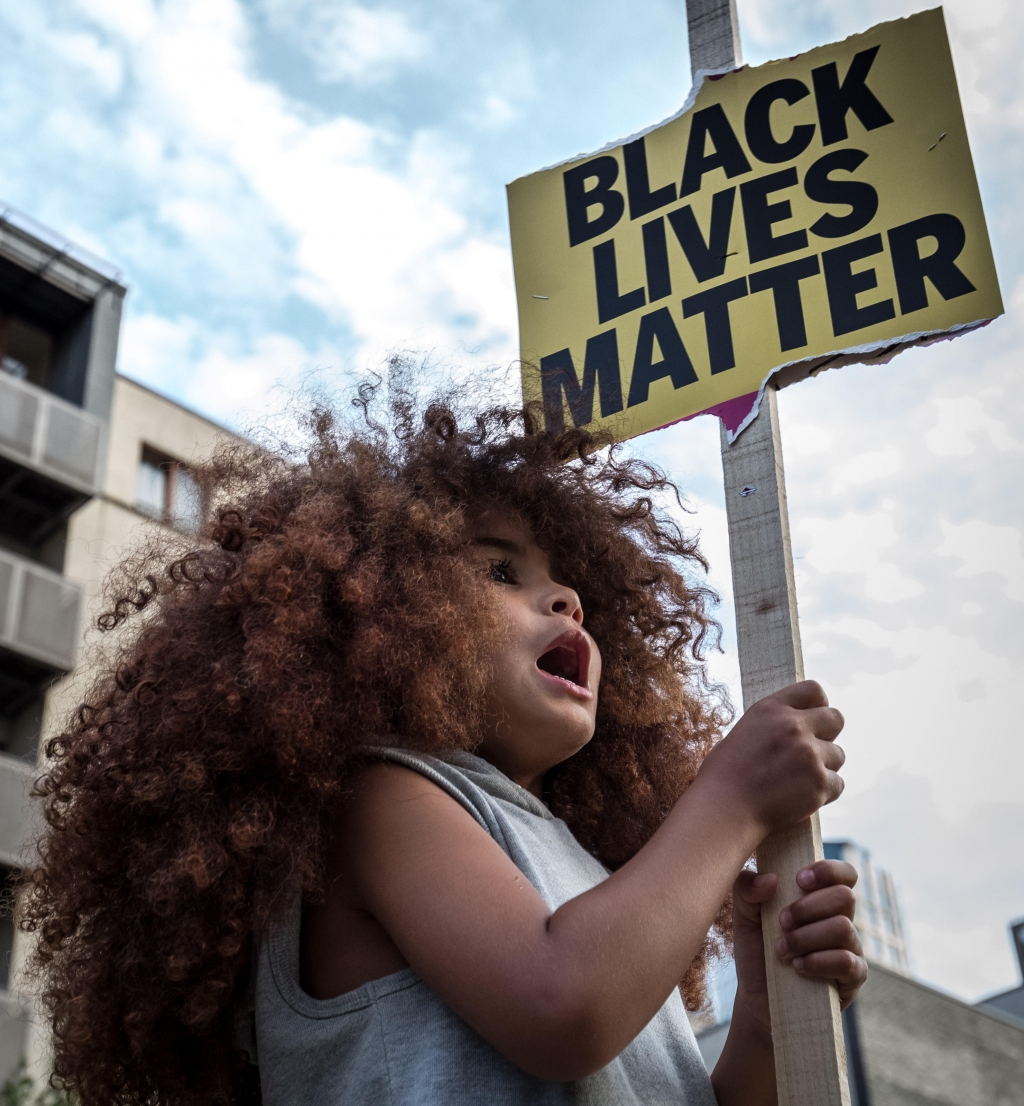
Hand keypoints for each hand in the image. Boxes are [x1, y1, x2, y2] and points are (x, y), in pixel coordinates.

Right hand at [699, 681, 845, 837]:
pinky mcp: (819, 782)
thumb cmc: (724, 776)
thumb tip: (798, 725)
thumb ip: (774, 725)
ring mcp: (809, 753)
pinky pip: (837, 784)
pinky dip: (823, 793)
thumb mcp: (744, 733)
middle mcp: (793, 725)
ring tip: (797, 782)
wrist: (723, 810)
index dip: (818, 706)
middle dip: (828, 735)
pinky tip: (800, 798)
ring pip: (838, 755)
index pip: (813, 690)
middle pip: (835, 718)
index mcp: (771, 709)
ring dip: (824, 768)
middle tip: (811, 753)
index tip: (813, 721)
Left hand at [730, 859, 867, 1036]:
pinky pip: (847, 962)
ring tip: (782, 949)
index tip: (799, 879)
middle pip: (844, 897)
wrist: (758, 999)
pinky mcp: (853, 977)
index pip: (844, 874)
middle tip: (782, 922)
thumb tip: (770, 879)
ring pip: (844, 927)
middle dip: (808, 907)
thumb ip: (746, 889)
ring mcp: (850, 948)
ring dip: (807, 937)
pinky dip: (818, 962)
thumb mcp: (743, 917)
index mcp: (819, 898)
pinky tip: (798, 967)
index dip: (827, 870)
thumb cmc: (756, 951)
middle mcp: (840, 919)